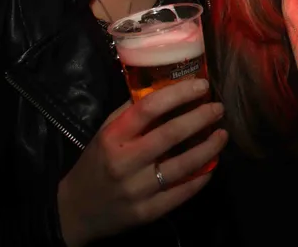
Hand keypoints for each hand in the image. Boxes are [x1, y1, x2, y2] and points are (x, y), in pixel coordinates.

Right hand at [57, 78, 227, 246]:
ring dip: (209, 147)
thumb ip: (131, 113)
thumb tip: (167, 89)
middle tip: (219, 109)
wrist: (75, 211)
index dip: (179, 94)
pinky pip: (183, 191)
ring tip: (222, 135)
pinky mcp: (148, 212)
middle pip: (171, 134)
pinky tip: (212, 163)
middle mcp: (124, 162)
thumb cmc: (96, 163)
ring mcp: (137, 189)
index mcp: (112, 138)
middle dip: (201, 118)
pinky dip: (202, 176)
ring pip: (183, 165)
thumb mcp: (105, 133)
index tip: (202, 86)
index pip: (148, 108)